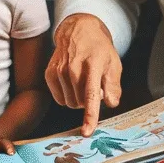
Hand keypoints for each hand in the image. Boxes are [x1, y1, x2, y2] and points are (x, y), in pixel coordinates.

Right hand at [45, 14, 121, 135]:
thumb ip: (114, 86)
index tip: (87, 131)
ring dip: (78, 99)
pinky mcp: (49, 73)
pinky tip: (71, 83)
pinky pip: (59, 98)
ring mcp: (59, 69)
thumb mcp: (114, 64)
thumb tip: (111, 103)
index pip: (91, 95)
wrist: (78, 30)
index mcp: (93, 65)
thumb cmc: (99, 49)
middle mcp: (74, 67)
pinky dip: (67, 96)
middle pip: (80, 102)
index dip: (90, 116)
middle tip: (93, 86)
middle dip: (88, 101)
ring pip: (69, 102)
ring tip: (82, 83)